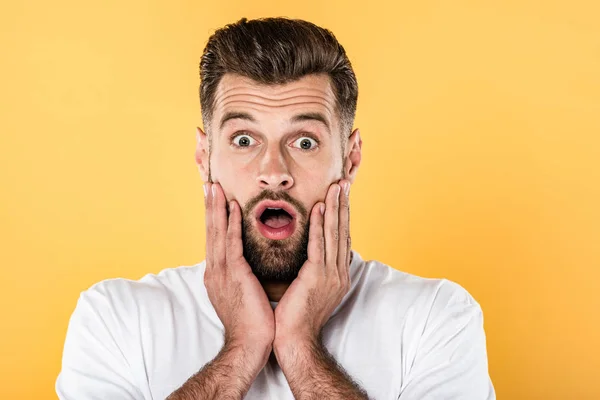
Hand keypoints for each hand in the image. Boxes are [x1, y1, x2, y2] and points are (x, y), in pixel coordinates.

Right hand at [203, 182, 274, 366]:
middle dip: (210, 207)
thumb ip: (240, 277)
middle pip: (211, 232)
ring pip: (217, 233)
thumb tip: (246, 265)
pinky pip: (232, 243)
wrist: (250, 345)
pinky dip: (231, 224)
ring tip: (216, 187)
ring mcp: (221, 273)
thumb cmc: (251, 323)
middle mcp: (214, 271)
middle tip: (209, 185)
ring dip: (217, 208)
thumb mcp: (241, 295)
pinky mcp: (234, 275)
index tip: (214, 200)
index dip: (213, 219)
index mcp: (216, 276)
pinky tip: (233, 207)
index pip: (214, 241)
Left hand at [273, 179, 351, 351]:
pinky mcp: (317, 277)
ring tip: (335, 187)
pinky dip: (319, 225)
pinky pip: (318, 245)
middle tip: (343, 183)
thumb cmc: (296, 318)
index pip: (341, 239)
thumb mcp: (310, 290)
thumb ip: (314, 270)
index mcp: (338, 275)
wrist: (294, 342)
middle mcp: (339, 273)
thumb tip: (312, 255)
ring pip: (333, 234)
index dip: (341, 216)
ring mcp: (331, 275)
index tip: (340, 196)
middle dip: (343, 206)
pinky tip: (319, 208)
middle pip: (342, 232)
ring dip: (335, 208)